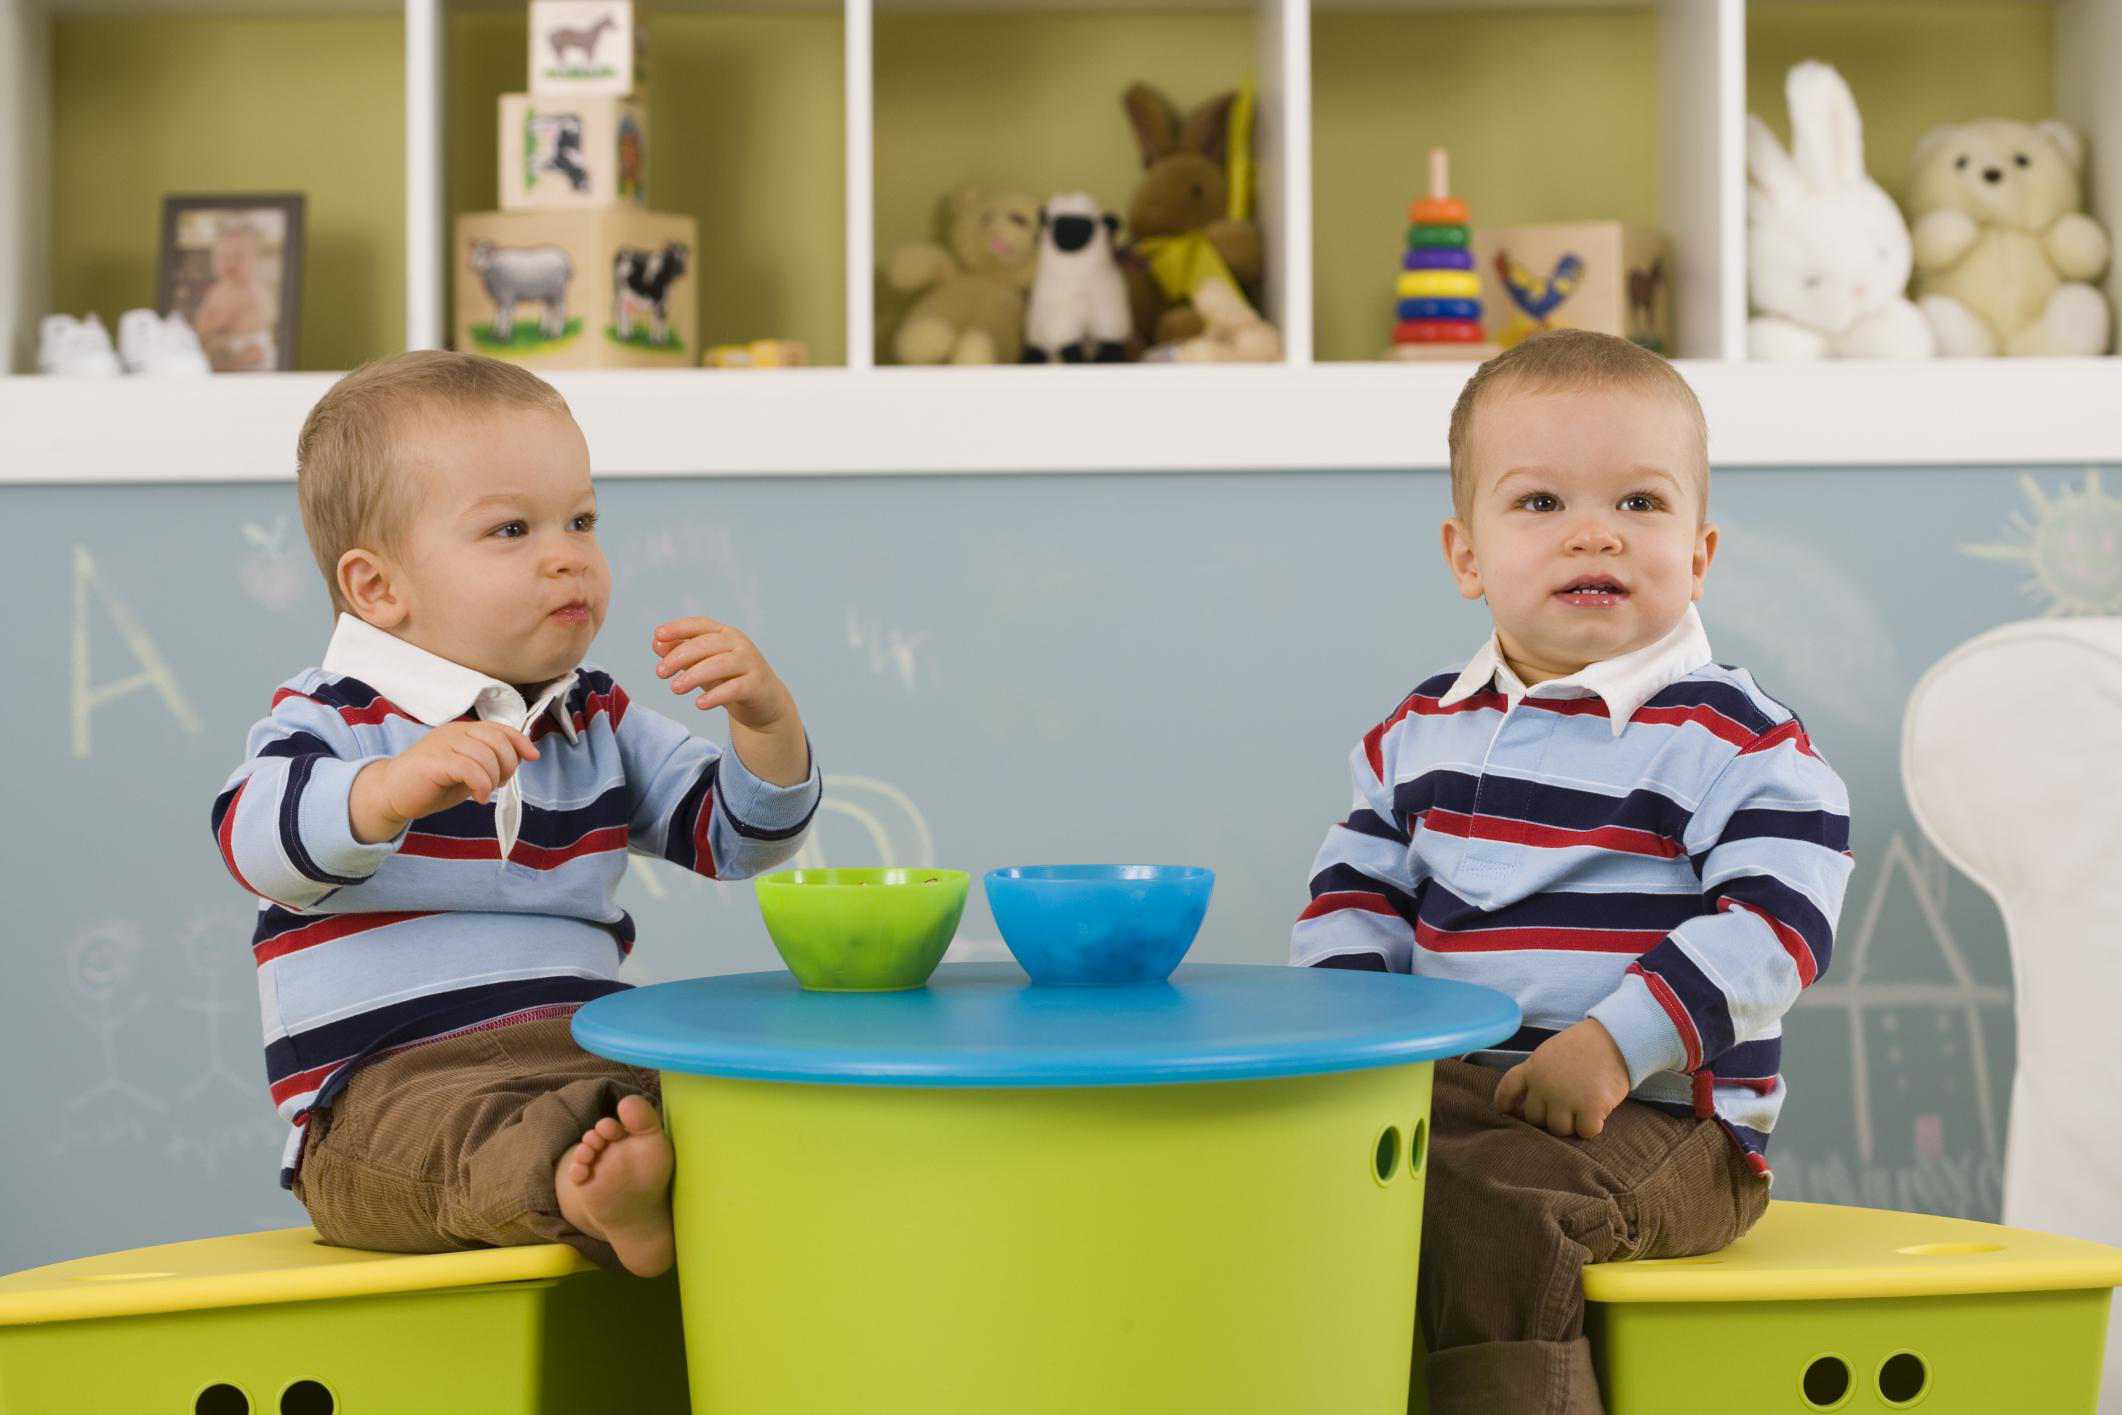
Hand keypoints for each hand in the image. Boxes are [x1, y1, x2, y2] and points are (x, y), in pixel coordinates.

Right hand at [352, 721, 539, 841]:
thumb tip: (522, 757)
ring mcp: (442, 745)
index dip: (520, 741)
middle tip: (500, 784)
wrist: (390, 793)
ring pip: (485, 755)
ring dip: (493, 778)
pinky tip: (479, 798)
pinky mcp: (434, 762)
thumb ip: (490, 761)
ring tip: (485, 792)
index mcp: (463, 731)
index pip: (500, 728)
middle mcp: (454, 732)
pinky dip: (482, 785)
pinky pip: (469, 768)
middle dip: (508, 764)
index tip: (533, 757)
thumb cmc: (431, 784)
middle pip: (497, 739)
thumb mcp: (468, 771)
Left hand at [652, 617, 795, 730]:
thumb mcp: (703, 665)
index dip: (679, 627)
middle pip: (707, 644)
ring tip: (675, 688)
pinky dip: (715, 696)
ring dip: (694, 675)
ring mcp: (750, 663)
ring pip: (720, 664)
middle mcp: (739, 644)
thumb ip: (681, 653)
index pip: (700, 625)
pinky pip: (734, 688)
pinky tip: (700, 704)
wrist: (764, 703)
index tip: (658, 635)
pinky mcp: (757, 685)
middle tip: (660, 672)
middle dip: (680, 656)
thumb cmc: (730, 679)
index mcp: (725, 634)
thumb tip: (657, 643)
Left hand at [1493, 1020, 1632, 1139]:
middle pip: (1535, 1119)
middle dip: (1550, 1116)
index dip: (1505, 1104)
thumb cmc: (1585, 1047)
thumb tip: (1528, 1104)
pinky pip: (1585, 1132)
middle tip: (1569, 1105)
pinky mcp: (1589, 1108)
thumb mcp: (1550, 1054)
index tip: (1506, 1112)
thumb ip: (1537, 1075)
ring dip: (1572, 1123)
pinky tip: (1599, 1111)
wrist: (1615, 1038)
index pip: (1507, 1089)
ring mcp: (1565, 1098)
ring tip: (1584, 1105)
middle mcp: (1544, 1085)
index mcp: (1533, 1068)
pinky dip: (1593, 1126)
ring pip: (1559, 1129)